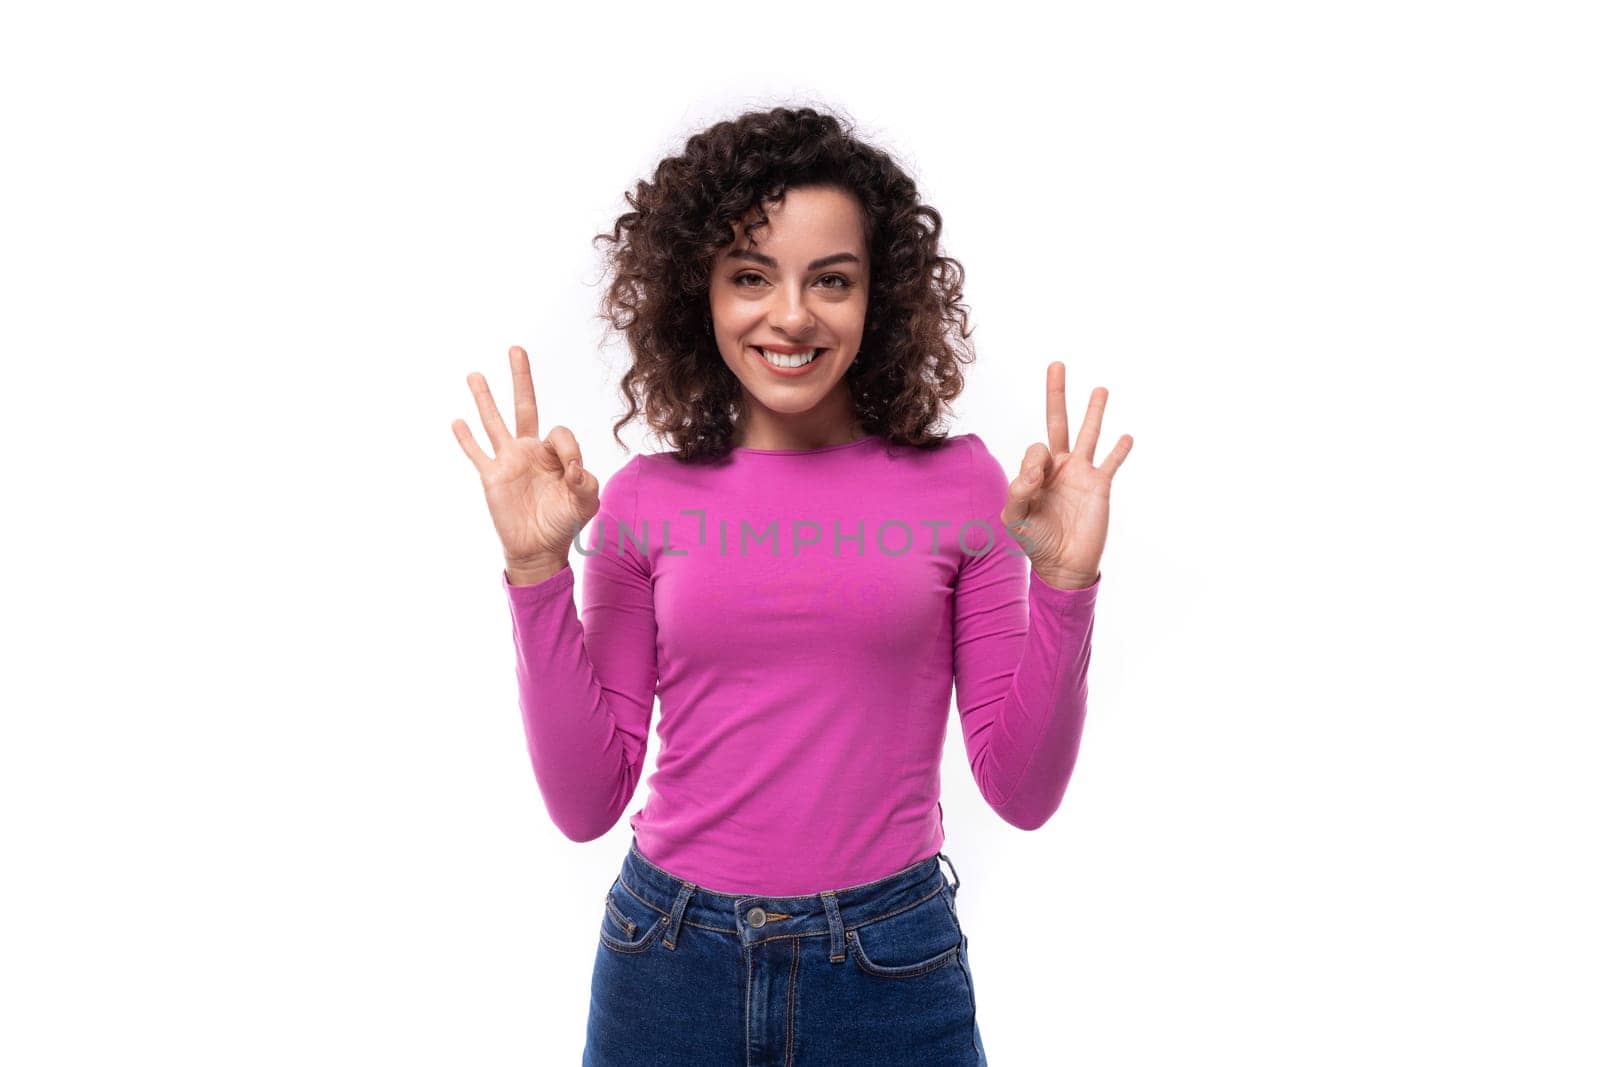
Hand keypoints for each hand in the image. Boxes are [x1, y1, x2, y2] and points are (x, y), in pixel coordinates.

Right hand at [451, 345, 599, 571]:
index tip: (573, 472)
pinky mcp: (492, 477)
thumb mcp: (585, 504)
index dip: (569, 449)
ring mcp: (508, 462)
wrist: (539, 550)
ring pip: (495, 422)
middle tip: (516, 349)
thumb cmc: (563, 523)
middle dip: (521, 378)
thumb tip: (575, 469)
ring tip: (475, 374)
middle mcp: (530, 451)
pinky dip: (466, 439)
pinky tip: (457, 421)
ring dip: (485, 398)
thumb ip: (586, 484)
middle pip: (524, 406)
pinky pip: (477, 454)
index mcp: (554, 455)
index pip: (560, 434)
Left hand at [999, 362, 1132, 589]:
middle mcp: (1059, 467)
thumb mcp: (1015, 518)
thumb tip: (1033, 472)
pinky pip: (1111, 463)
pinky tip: (1126, 437)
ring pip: (1088, 434)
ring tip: (1100, 388)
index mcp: (1036, 472)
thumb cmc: (1036, 542)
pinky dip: (1120, 450)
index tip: (1035, 484)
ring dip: (1094, 411)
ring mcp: (1081, 474)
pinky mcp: (1100, 486)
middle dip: (1056, 394)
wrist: (1063, 565)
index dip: (1034, 463)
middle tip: (1056, 364)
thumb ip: (1017, 493)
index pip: (1035, 449)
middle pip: (1058, 422)